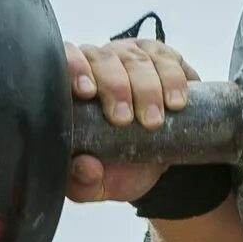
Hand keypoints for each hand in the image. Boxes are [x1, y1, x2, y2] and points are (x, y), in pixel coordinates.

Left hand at [64, 39, 199, 203]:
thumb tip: (85, 166)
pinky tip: (176, 102)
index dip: (75, 68)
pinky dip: (173, 80)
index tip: (86, 92)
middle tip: (125, 120)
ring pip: (137, 59)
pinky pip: (168, 59)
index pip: (66, 61)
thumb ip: (84, 183)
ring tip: (154, 121)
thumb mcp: (98, 184)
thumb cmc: (117, 167)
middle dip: (116, 88)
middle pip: (104, 59)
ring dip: (147, 89)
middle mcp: (100, 64)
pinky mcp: (163, 58)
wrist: (156, 164)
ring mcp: (132, 57)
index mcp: (74, 88)